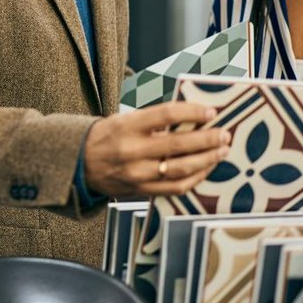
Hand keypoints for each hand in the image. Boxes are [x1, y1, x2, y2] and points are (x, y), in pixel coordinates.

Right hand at [84, 102, 231, 198]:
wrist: (79, 164)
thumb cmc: (106, 137)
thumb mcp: (124, 120)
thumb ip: (154, 121)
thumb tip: (192, 119)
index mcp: (127, 126)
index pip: (166, 114)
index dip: (192, 112)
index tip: (210, 112)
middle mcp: (132, 150)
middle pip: (179, 144)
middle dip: (207, 139)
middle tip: (224, 134)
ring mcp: (137, 174)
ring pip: (181, 169)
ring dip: (207, 160)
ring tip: (221, 151)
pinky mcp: (141, 190)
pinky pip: (175, 187)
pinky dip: (195, 178)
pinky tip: (205, 169)